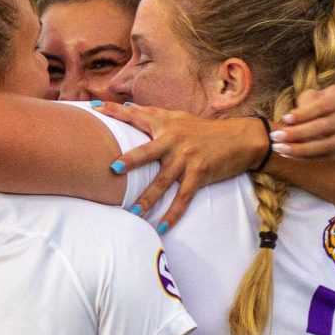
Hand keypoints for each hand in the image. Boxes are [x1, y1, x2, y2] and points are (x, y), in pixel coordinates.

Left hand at [104, 105, 269, 228]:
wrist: (240, 138)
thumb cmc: (205, 129)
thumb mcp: (179, 117)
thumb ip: (153, 115)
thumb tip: (128, 107)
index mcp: (166, 124)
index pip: (137, 115)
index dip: (116, 111)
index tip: (94, 108)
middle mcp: (174, 140)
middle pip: (148, 152)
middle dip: (131, 161)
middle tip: (113, 169)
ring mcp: (187, 158)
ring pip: (163, 182)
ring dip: (148, 199)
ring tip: (134, 213)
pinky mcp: (200, 174)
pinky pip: (183, 198)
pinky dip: (173, 214)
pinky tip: (162, 228)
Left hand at [272, 86, 334, 161]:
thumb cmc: (324, 104)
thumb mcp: (315, 96)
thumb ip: (304, 104)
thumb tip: (289, 121)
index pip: (324, 105)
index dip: (304, 113)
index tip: (285, 118)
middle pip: (326, 126)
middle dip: (298, 133)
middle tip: (276, 136)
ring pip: (326, 145)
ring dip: (300, 149)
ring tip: (279, 148)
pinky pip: (325, 156)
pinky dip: (305, 157)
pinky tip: (288, 154)